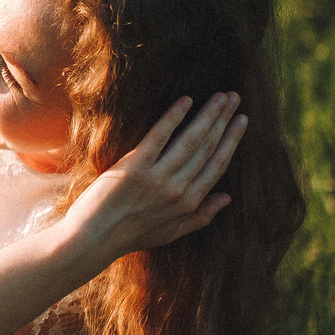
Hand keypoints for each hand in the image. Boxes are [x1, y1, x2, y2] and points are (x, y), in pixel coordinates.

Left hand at [61, 93, 248, 261]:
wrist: (93, 239)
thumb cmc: (129, 235)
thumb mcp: (170, 232)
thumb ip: (201, 216)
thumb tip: (227, 198)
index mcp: (189, 203)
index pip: (217, 165)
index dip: (231, 141)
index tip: (241, 120)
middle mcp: (178, 190)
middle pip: (207, 148)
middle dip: (224, 121)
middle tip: (234, 97)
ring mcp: (157, 178)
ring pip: (191, 140)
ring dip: (208, 115)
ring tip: (221, 96)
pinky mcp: (134, 168)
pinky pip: (159, 137)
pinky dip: (173, 117)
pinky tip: (186, 101)